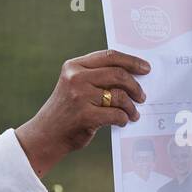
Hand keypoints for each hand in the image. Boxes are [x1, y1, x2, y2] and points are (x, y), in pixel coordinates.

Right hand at [16, 49, 149, 176]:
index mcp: (74, 66)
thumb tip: (132, 75)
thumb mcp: (75, 86)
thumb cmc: (67, 110)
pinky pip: (116, 114)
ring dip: (131, 106)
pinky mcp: (85, 116)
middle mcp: (76, 78)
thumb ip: (97, 77)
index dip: (131, 61)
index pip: (109, 56)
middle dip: (135, 86)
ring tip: (133, 113)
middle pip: (118, 74)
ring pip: (119, 96)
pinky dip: (124, 118)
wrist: (46, 135)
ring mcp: (80, 97)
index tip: (145, 68)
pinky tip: (123, 121)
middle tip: (142, 96)